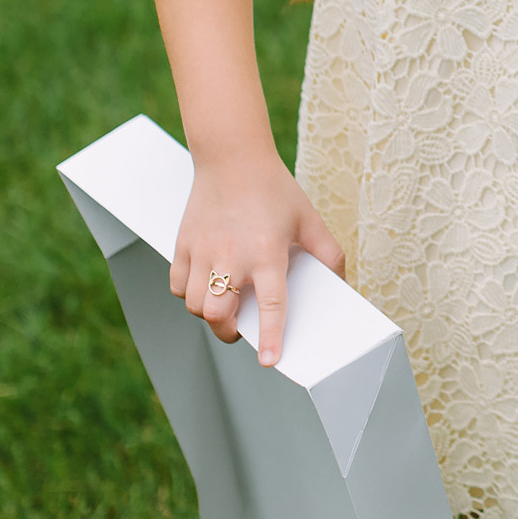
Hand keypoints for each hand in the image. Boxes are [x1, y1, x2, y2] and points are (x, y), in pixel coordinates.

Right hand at [170, 149, 345, 366]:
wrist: (232, 158)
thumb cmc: (274, 190)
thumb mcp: (309, 220)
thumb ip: (328, 254)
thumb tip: (340, 285)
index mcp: (268, 252)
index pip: (272, 304)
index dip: (271, 336)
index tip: (270, 360)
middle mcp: (232, 257)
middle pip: (218, 315)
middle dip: (228, 332)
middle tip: (240, 330)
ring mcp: (203, 252)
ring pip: (195, 305)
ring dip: (209, 314)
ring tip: (225, 306)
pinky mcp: (182, 245)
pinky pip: (177, 286)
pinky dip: (188, 294)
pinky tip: (205, 285)